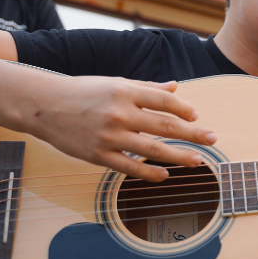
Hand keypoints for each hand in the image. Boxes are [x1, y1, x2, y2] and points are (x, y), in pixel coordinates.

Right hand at [29, 75, 215, 181]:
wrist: (44, 105)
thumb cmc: (84, 91)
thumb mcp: (115, 82)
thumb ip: (147, 87)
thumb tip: (176, 87)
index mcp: (126, 91)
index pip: (165, 101)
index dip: (185, 109)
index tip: (196, 116)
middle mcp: (120, 113)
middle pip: (166, 125)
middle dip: (193, 134)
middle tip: (213, 138)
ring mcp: (109, 136)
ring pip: (153, 149)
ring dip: (179, 156)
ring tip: (197, 161)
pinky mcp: (98, 155)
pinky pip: (130, 167)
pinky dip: (150, 172)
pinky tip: (165, 175)